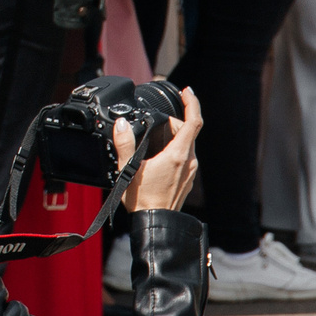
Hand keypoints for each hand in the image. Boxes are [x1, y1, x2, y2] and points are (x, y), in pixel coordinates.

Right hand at [119, 87, 203, 212]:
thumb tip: (122, 124)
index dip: (192, 103)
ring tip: (154, 136)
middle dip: (174, 120)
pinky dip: (174, 147)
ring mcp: (190, 171)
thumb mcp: (128, 170)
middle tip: (156, 119)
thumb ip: (124, 144)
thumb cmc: (143, 199)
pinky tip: (157, 154)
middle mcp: (188, 161)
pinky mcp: (187, 178)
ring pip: (187, 143)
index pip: (193, 122)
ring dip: (174, 134)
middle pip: (188, 131)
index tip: (186, 91)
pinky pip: (185, 155)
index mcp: (177, 155)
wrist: (157, 223)